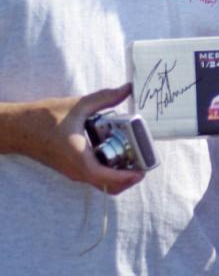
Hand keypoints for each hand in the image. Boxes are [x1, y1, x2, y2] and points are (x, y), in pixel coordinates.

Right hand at [8, 83, 143, 194]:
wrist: (19, 128)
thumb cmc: (45, 118)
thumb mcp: (78, 105)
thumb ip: (105, 97)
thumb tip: (128, 88)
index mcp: (79, 159)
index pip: (106, 179)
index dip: (127, 178)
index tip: (142, 171)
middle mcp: (77, 171)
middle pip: (108, 186)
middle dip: (128, 177)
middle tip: (141, 159)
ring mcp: (73, 172)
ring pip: (101, 182)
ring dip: (119, 172)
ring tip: (131, 152)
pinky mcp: (71, 168)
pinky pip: (94, 174)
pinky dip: (108, 167)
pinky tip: (113, 146)